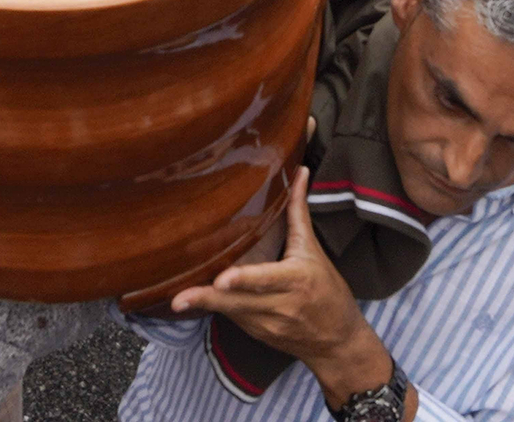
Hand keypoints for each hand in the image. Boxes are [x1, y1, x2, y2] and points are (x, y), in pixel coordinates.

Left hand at [172, 169, 392, 411]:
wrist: (337, 341)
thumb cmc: (327, 290)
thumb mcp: (314, 250)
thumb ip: (299, 212)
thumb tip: (300, 171)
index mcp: (295, 281)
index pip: (265, 280)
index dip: (243, 280)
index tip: (222, 279)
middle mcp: (278, 306)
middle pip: (238, 302)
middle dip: (207, 299)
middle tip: (178, 298)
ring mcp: (265, 324)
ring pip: (230, 312)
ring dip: (204, 304)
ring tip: (177, 299)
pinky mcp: (255, 333)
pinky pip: (231, 317)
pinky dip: (215, 307)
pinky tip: (193, 300)